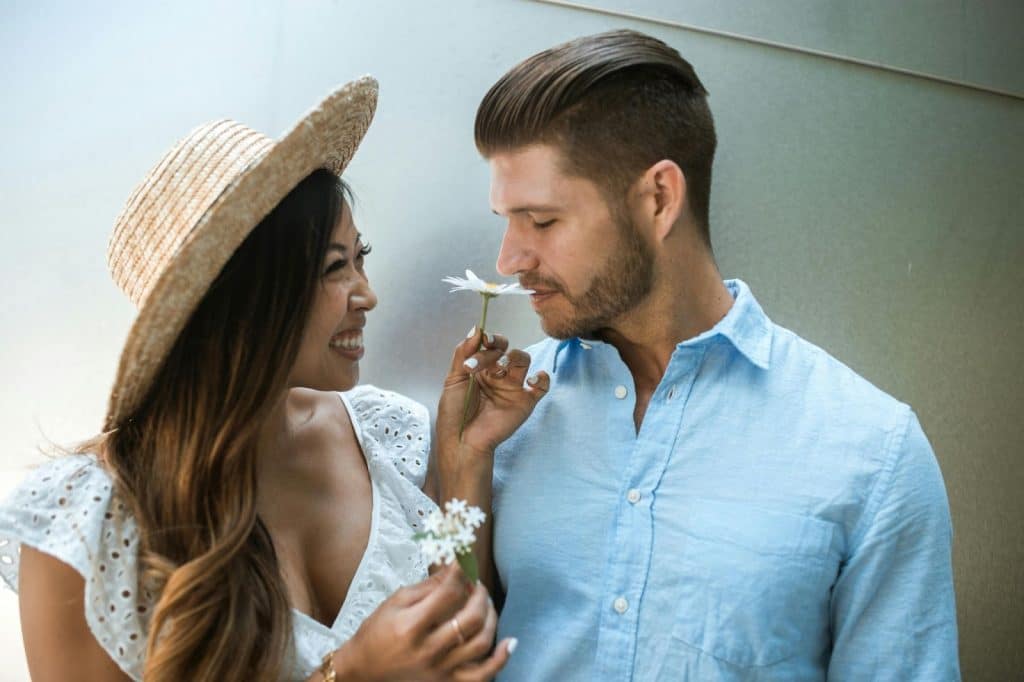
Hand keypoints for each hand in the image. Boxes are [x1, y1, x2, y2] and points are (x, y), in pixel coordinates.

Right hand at [333, 563, 513, 681]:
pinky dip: (501, 659)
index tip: (466, 560)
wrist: (364, 672)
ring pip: (481, 643)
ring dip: (490, 617)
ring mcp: (440, 671)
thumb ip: (428, 586)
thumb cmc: (376, 634)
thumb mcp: (395, 603)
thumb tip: (455, 568)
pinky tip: (510, 642)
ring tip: (485, 604)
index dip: (461, 572)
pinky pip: (483, 676)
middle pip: (469, 618)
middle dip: (479, 594)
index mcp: (411, 627)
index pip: (447, 593)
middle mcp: (428, 651)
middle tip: (476, 584)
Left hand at [437, 328, 549, 461]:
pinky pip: (542, 386)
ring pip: (523, 360)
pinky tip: (530, 381)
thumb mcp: (453, 379)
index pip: (490, 345)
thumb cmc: (454, 413)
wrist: (461, 441)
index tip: (483, 340)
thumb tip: (477, 329)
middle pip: (507, 349)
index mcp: (481, 368)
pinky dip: (542, 378)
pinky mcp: (525, 402)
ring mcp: (512, 388)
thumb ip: (463, 353)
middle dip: (498, 348)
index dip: (489, 340)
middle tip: (486, 357)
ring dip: (513, 358)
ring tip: (499, 370)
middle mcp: (498, 375)